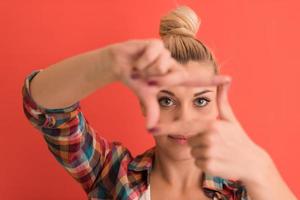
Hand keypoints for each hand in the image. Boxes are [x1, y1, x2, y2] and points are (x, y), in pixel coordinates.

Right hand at [107, 39, 229, 128]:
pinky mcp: (156, 43)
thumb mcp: (145, 96)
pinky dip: (142, 61)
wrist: (119, 64)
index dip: (211, 80)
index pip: (195, 80)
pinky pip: (153, 55)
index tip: (229, 79)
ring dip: (146, 71)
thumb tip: (150, 129)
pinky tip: (137, 60)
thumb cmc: (135, 79)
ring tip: (139, 68)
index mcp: (173, 76)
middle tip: (144, 79)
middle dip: (158, 81)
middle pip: (175, 77)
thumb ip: (151, 109)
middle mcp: (173, 64)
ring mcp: (166, 53)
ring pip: (162, 66)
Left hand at [151, 80, 266, 180]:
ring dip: (202, 154)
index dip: (166, 127)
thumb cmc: (239, 138)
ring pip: (192, 153)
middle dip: (198, 142)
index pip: (184, 126)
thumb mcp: (230, 118)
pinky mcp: (209, 166)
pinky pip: (197, 163)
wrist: (252, 163)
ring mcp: (209, 152)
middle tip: (216, 144)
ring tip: (219, 152)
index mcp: (211, 124)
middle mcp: (208, 137)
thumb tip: (225, 79)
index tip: (150, 128)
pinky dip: (205, 163)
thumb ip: (222, 99)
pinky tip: (219, 161)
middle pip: (189, 140)